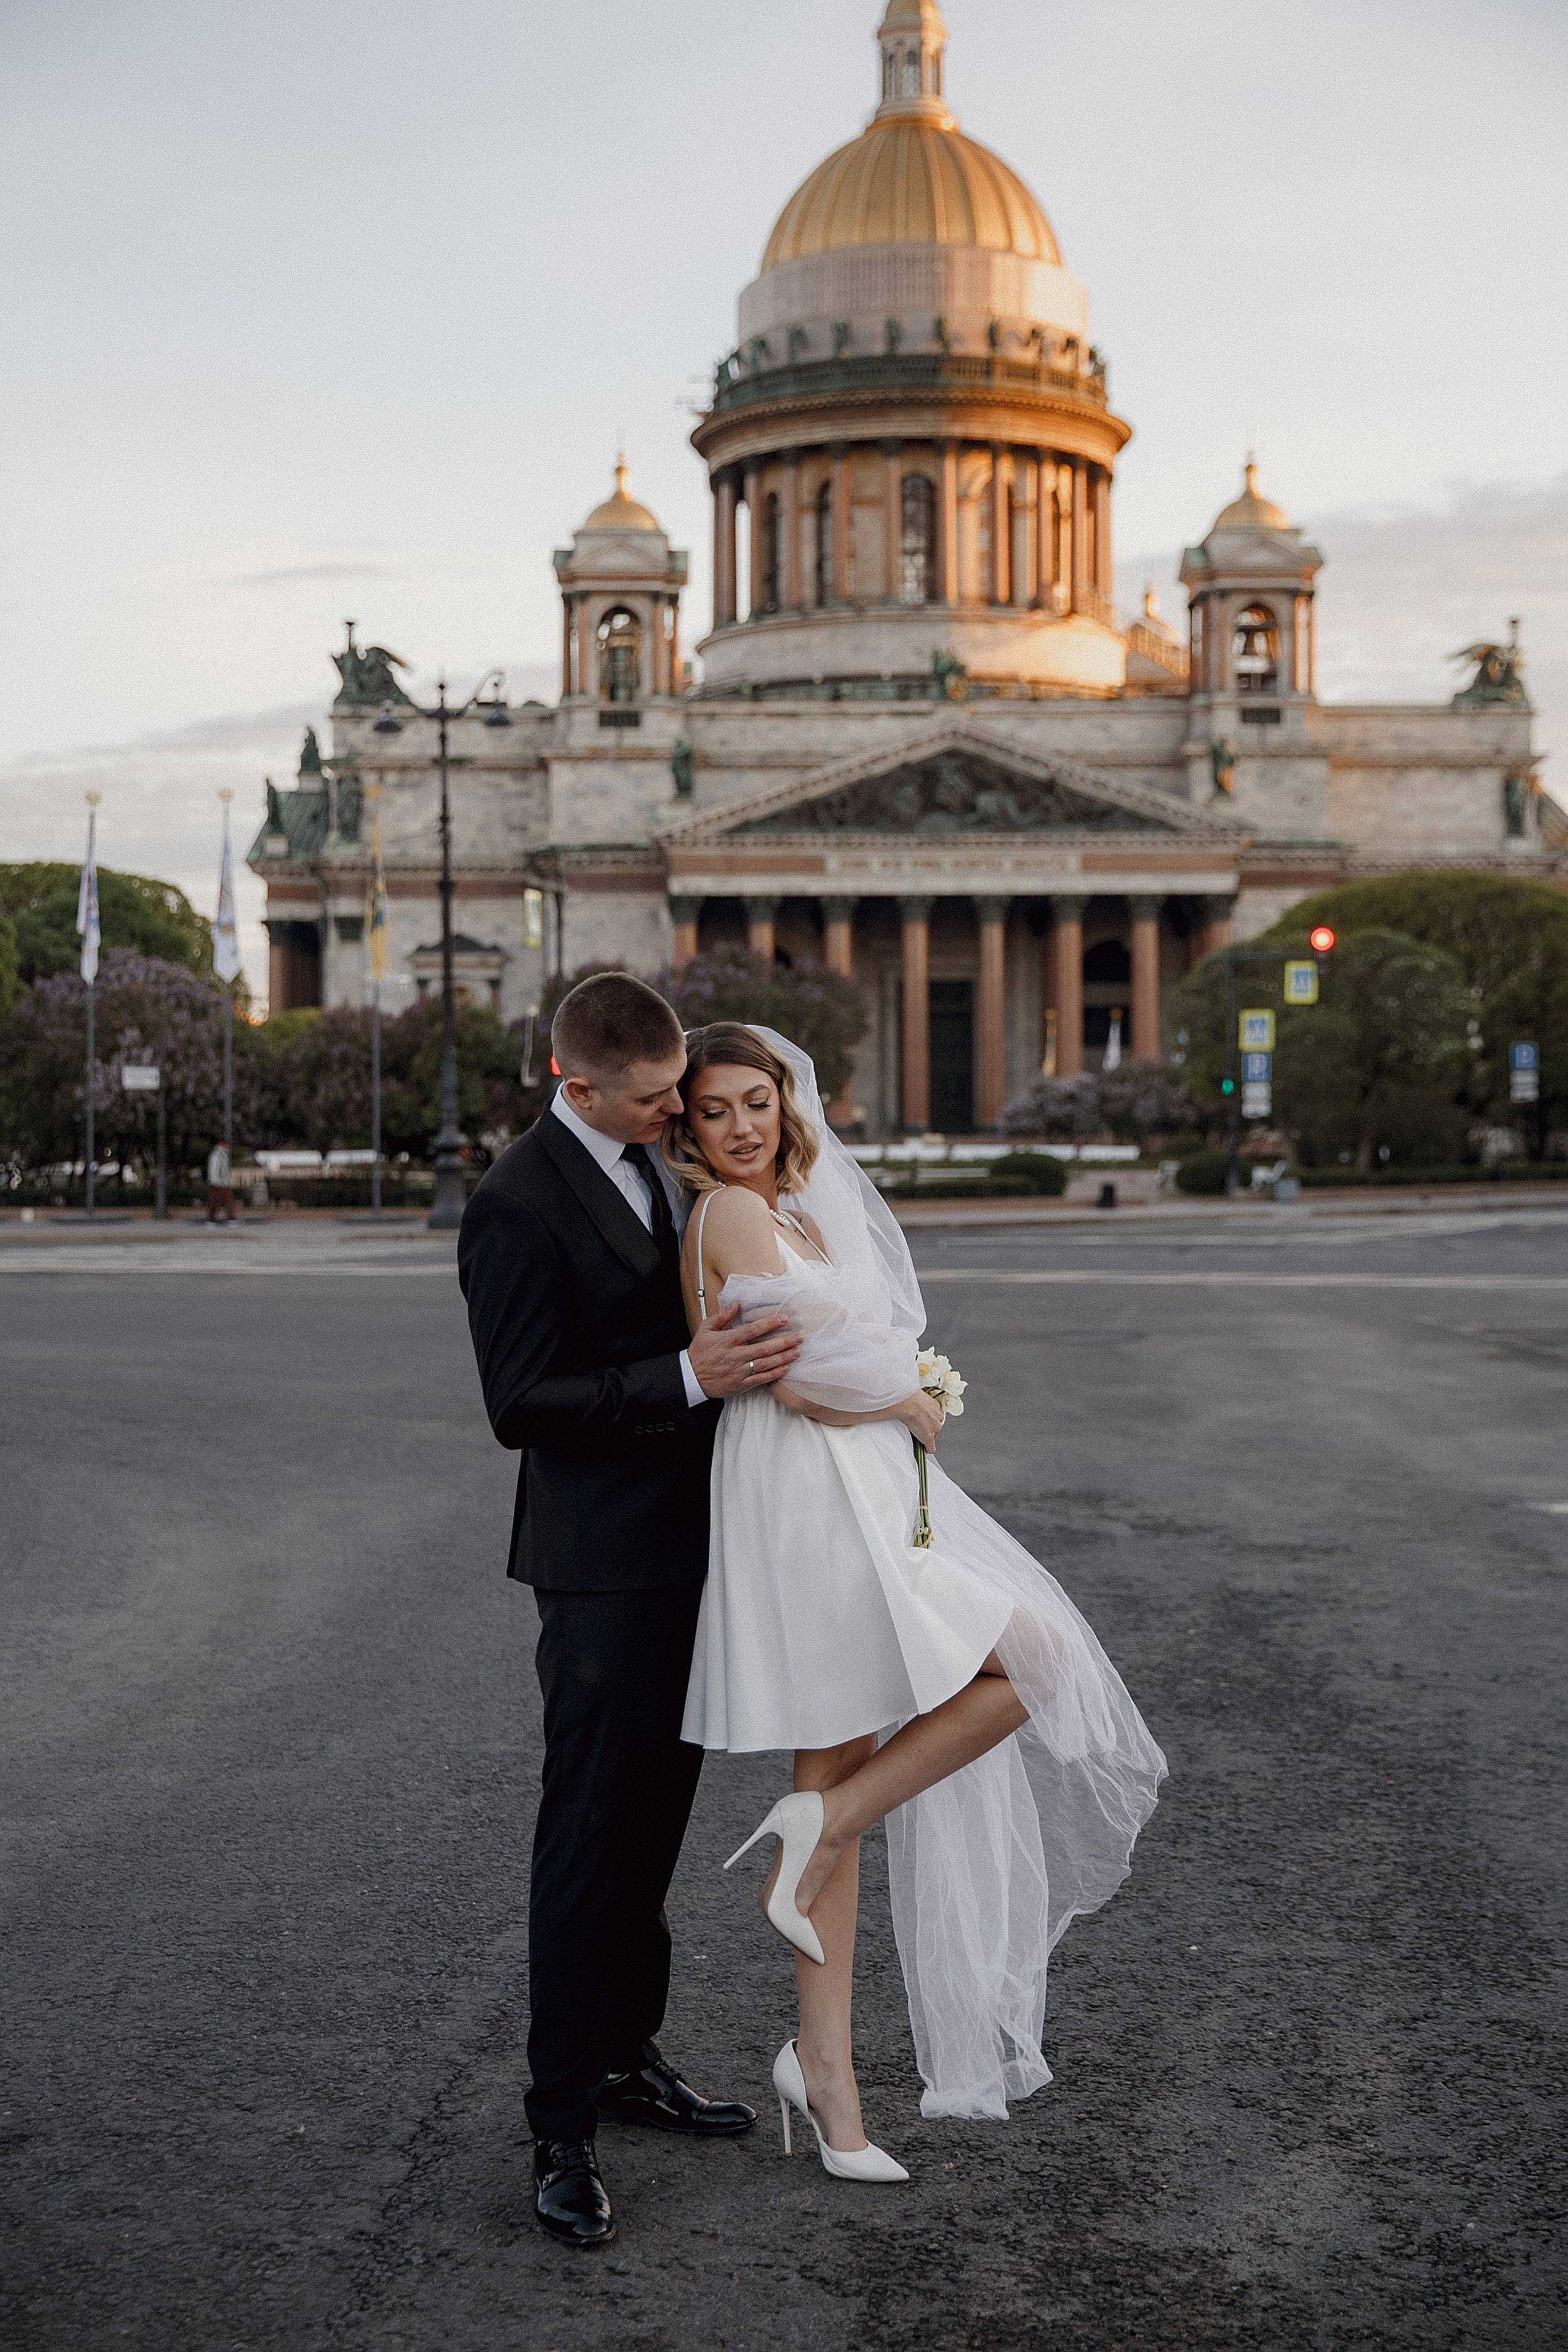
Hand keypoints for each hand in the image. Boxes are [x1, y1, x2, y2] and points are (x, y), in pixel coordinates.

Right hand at [687, 1300, 801, 1399]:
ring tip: (797, 1351)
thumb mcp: (705, 1329)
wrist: (691, 1378)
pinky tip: (786, 1368)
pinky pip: (761, 1379)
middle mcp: (735, 1356)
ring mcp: (739, 1371)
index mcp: (727, 1341)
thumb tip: (736, 1304)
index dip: (769, 1324)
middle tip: (799, 1336)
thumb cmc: (699, 1353)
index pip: (752, 1330)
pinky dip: (774, 1374)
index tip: (783, 1319)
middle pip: (763, 1348)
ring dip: (783, 1357)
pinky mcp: (741, 1384)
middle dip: (783, 1342)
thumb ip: (721, 1316)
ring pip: (765, 1364)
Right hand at [897, 1390, 944, 1450]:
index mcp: (934, 1405)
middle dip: (928, 1428)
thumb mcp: (914, 1394)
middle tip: (917, 1428)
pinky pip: (931, 1448)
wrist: (907, 1403)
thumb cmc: (907, 1396)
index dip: (927, 1419)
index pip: (934, 1415)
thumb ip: (914, 1398)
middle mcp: (937, 1417)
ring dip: (926, 1436)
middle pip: (935, 1426)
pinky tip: (920, 1449)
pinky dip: (926, 1449)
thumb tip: (903, 1393)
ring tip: (916, 1436)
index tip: (920, 1420)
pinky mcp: (929, 1438)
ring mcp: (935, 1428)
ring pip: (934, 1436)